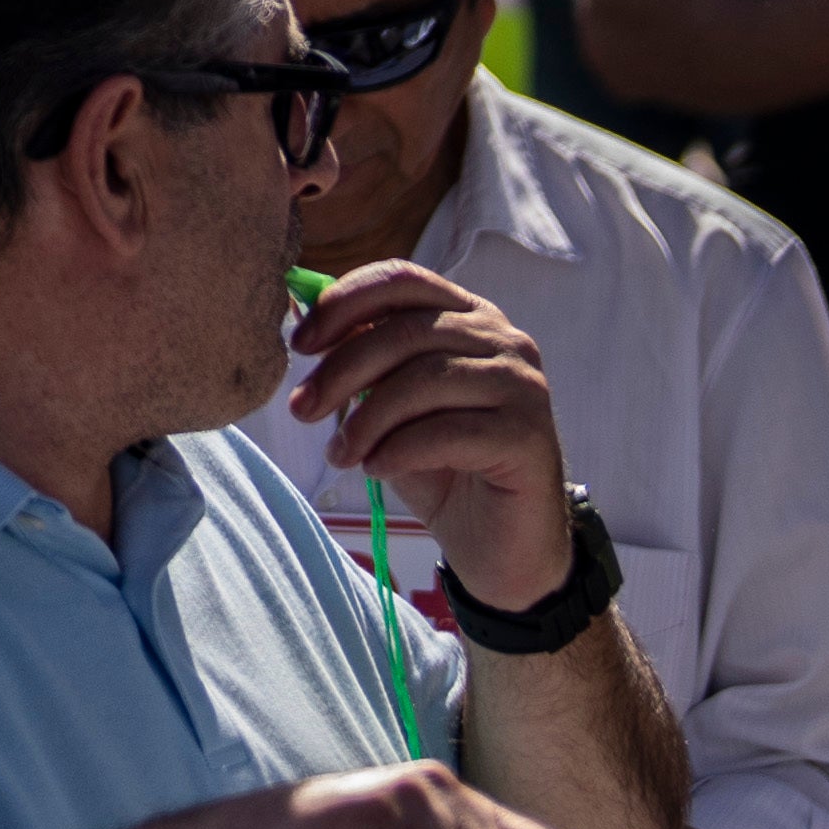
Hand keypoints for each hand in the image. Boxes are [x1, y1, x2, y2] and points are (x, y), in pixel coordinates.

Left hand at [285, 263, 589, 617]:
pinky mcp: (528, 435)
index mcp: (470, 316)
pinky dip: (397, 449)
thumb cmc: (441, 469)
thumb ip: (362, 362)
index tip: (300, 344)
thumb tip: (300, 317)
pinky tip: (375, 469)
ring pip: (423, 380)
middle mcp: (505, 339)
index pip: (402, 280)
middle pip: (405, 332)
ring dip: (365, 419)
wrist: (500, 548)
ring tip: (339, 454)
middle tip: (301, 409)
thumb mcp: (391, 406)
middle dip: (341, 371)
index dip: (343, 302)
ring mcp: (522, 385)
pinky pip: (445, 430)